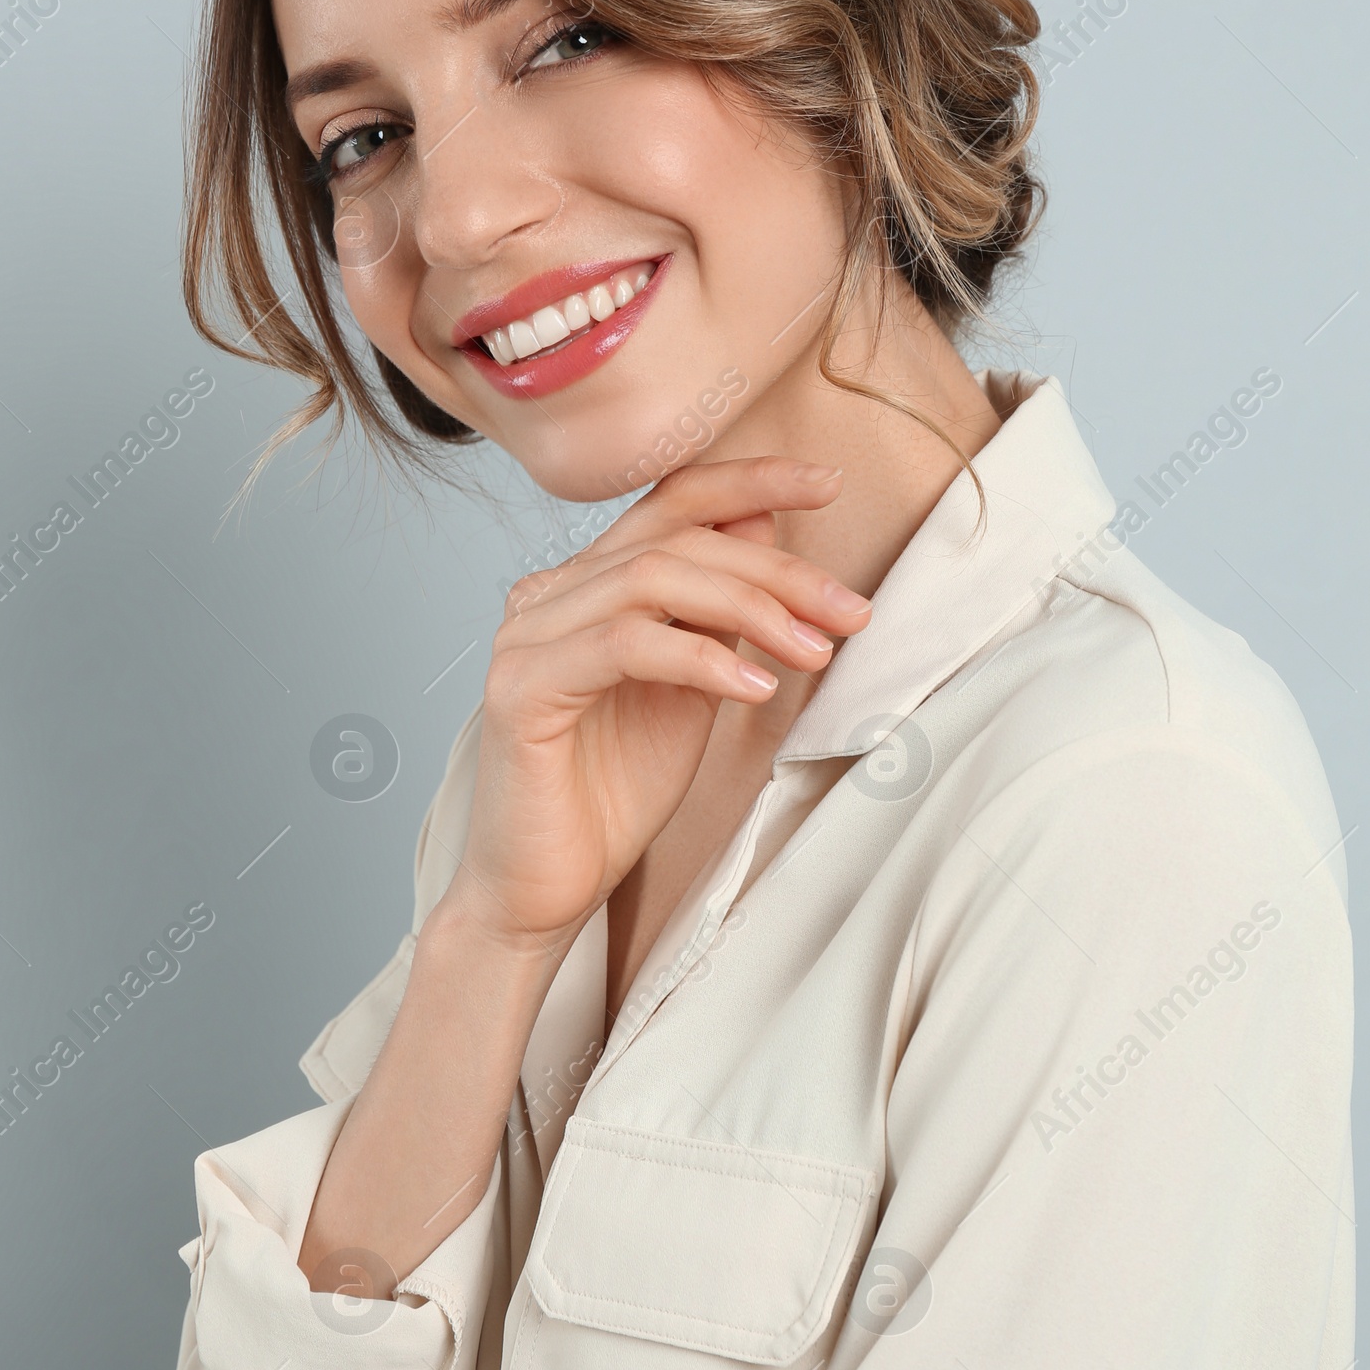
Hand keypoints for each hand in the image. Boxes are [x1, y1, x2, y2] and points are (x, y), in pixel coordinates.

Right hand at [448, 458, 871, 951]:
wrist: (545, 889)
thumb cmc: (614, 791)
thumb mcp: (693, 683)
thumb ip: (717, 607)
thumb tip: (764, 522)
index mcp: (586, 583)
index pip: (670, 502)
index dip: (749, 480)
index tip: (828, 483)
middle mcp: (548, 594)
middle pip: (674, 541)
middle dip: (776, 571)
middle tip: (849, 610)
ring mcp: (526, 638)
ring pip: (651, 580)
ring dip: (750, 609)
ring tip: (813, 652)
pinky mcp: (521, 690)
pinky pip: (624, 645)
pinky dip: (700, 658)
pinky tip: (753, 690)